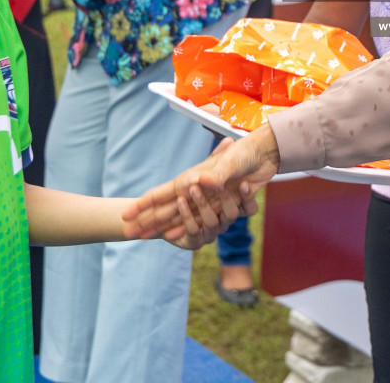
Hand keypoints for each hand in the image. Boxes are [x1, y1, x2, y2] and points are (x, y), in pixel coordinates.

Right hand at [123, 129, 279, 244]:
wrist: (265, 153)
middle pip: (164, 209)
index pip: (161, 194)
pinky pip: (199, 220)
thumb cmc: (245, 153)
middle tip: (128, 233)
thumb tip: (201, 183)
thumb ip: (216, 172)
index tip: (124, 216)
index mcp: (191, 180)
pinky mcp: (218, 204)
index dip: (143, 206)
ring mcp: (205, 199)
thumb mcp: (232, 162)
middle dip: (146, 221)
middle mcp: (194, 191)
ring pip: (179, 217)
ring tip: (149, 237)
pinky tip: (175, 237)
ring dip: (164, 226)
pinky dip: (186, 227)